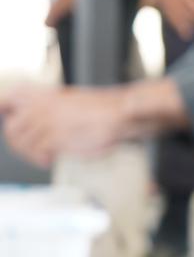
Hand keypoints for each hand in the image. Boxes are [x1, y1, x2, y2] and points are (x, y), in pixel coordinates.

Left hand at [0, 84, 126, 168]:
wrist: (120, 113)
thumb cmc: (102, 110)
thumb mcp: (70, 100)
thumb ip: (50, 107)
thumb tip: (32, 115)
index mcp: (44, 96)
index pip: (8, 101)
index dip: (4, 110)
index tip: (6, 117)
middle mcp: (41, 107)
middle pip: (12, 128)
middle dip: (18, 143)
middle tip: (29, 150)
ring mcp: (47, 121)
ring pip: (22, 142)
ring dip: (29, 154)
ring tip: (41, 157)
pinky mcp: (56, 137)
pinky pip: (37, 151)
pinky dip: (40, 159)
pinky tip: (48, 160)